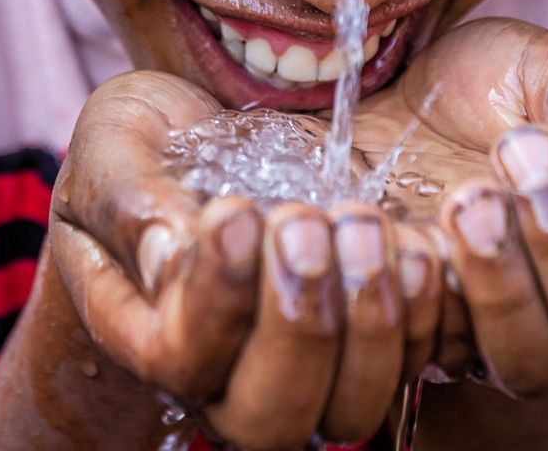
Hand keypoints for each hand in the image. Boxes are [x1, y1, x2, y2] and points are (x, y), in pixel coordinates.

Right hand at [48, 71, 446, 450]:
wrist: (214, 127)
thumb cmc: (149, 137)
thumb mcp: (118, 143)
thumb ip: (130, 202)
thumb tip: (169, 259)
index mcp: (147, 331)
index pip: (179, 362)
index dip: (214, 303)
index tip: (234, 212)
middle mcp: (225, 373)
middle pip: (269, 420)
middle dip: (297, 326)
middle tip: (303, 222)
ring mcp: (306, 367)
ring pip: (351, 409)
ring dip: (370, 321)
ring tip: (362, 223)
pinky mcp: (371, 340)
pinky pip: (417, 362)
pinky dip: (429, 309)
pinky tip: (419, 238)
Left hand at [351, 16, 547, 395]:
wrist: (375, 98)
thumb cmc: (470, 87)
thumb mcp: (533, 65)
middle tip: (515, 155)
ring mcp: (493, 329)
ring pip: (529, 363)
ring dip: (504, 284)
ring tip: (464, 199)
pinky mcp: (422, 335)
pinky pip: (436, 355)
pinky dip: (425, 298)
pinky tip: (405, 228)